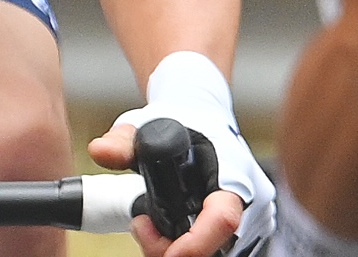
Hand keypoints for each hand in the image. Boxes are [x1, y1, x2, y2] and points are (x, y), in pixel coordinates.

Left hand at [88, 52, 272, 256]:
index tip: (167, 252)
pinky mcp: (249, 228)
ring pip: (219, 251)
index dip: (196, 242)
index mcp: (233, 172)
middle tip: (141, 227)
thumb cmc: (179, 119)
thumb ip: (121, 141)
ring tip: (150, 225)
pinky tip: (168, 230)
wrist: (203, 115)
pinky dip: (193, 246)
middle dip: (175, 248)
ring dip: (180, 248)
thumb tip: (100, 152)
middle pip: (218, 246)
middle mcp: (253, 199)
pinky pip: (221, 248)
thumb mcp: (144, 124)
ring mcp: (257, 217)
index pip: (223, 218)